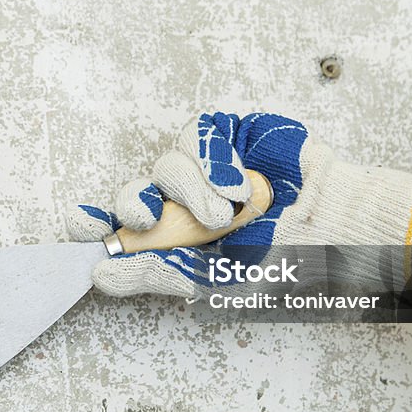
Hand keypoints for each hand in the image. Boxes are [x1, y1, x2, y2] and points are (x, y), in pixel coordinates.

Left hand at [67, 112, 411, 298]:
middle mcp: (185, 195)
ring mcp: (207, 161)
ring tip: (226, 214)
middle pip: (138, 187)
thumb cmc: (280, 260)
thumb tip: (99, 274)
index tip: (76, 225)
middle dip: (136, 203)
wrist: (335, 231)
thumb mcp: (214, 279)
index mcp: (177, 232)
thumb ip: (156, 273)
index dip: (95, 219)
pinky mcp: (231, 132)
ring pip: (168, 159)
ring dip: (192, 189)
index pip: (123, 221)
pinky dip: (212, 158)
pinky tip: (236, 183)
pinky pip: (201, 132)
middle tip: (147, 220)